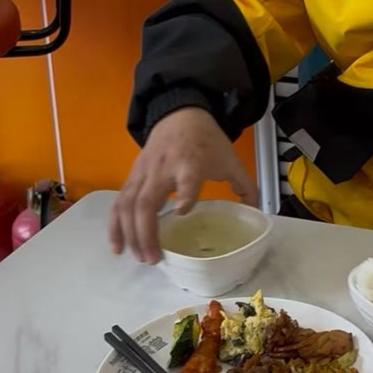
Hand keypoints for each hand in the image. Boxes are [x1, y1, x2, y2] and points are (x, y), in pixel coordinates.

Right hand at [108, 107, 257, 263]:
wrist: (180, 113)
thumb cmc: (207, 140)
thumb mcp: (230, 159)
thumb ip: (245, 186)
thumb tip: (257, 213)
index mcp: (191, 164)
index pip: (186, 180)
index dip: (184, 195)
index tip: (183, 211)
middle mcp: (163, 169)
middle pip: (146, 201)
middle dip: (146, 232)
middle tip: (154, 259)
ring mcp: (144, 172)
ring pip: (128, 204)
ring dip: (129, 233)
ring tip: (137, 257)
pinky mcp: (132, 175)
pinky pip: (119, 202)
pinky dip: (116, 225)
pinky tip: (118, 246)